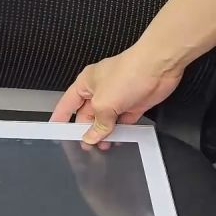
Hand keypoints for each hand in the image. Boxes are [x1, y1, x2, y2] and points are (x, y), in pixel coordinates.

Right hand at [49, 44, 186, 144]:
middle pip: (88, 115)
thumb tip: (91, 137)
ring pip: (107, 120)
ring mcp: (118, 97)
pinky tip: (118, 141)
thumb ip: (97, 123)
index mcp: (86, 84)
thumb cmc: (129, 72)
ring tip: (102, 148)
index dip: (61, 118)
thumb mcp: (104, 103)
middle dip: (86, 130)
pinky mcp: (133, 104)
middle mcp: (100, 90)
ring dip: (104, 134)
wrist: (159, 67)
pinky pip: (124, 122)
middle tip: (85, 147)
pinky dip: (121, 132)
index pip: (67, 104)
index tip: (56, 132)